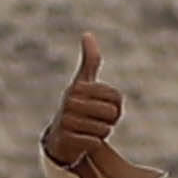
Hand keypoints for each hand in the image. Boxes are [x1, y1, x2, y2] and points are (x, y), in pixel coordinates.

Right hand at [42, 33, 156, 177]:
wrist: (60, 136)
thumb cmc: (78, 106)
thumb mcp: (84, 82)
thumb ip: (90, 60)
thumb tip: (87, 34)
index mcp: (78, 87)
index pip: (116, 97)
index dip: (117, 106)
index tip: (105, 107)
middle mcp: (70, 101)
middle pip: (112, 113)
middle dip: (110, 121)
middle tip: (98, 121)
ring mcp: (67, 120)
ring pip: (104, 129)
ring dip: (102, 133)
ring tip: (91, 130)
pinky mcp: (66, 139)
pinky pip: (95, 142)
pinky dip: (94, 143)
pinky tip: (85, 140)